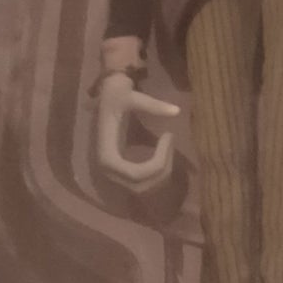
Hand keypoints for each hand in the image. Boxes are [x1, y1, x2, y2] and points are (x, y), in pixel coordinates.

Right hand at [96, 71, 179, 191]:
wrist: (107, 95)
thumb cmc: (117, 94)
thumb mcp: (132, 96)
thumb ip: (153, 105)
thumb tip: (176, 110)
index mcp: (106, 155)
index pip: (135, 174)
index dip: (157, 163)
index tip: (168, 136)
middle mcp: (107, 170)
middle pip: (140, 185)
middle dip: (162, 168)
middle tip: (171, 140)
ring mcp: (113, 173)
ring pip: (143, 188)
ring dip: (162, 172)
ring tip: (169, 144)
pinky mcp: (121, 170)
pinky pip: (142, 183)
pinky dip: (157, 173)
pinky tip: (164, 152)